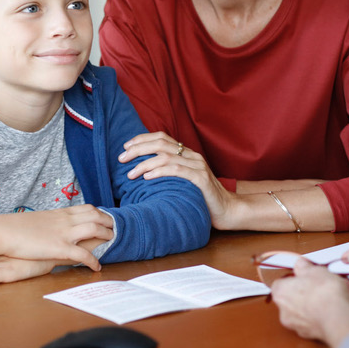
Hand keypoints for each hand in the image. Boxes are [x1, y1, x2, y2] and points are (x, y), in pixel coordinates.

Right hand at [0, 205, 114, 268]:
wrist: (4, 231)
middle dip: (109, 223)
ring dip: (106, 236)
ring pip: (95, 230)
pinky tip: (96, 267)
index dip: (100, 214)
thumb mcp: (37, 220)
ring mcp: (64, 233)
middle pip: (96, 216)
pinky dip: (93, 261)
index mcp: (60, 213)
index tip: (106, 220)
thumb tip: (52, 228)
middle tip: (116, 230)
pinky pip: (83, 255)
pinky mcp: (59, 248)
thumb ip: (49, 223)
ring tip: (112, 243)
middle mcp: (65, 221)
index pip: (87, 209)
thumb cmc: (15, 227)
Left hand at [120, 132, 238, 228]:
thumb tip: (141, 171)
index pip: (161, 137)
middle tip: (121, 159)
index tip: (125, 147)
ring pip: (166, 156)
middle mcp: (192, 155)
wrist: (226, 210)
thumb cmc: (201, 197)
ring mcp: (198, 166)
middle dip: (138, 149)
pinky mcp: (201, 179)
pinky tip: (147, 178)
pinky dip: (159, 172)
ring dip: (144, 164)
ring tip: (130, 174)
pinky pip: (177, 170)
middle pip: (160, 143)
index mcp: (186, 153)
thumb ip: (168, 172)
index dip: (142, 139)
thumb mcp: (182, 181)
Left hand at [270, 258, 348, 347]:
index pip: (280, 283)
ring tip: (326, 299)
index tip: (303, 276)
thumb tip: (301, 265)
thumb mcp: (315, 270)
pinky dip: (318, 317)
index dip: (292, 279)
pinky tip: (329, 311)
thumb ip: (305, 267)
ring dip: (310, 307)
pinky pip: (311, 323)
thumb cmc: (324, 293)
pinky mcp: (308, 335)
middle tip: (316, 286)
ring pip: (300, 313)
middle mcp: (283, 311)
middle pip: (289, 299)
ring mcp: (295, 325)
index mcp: (280, 292)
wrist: (338, 318)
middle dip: (302, 294)